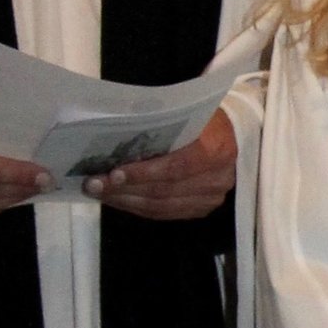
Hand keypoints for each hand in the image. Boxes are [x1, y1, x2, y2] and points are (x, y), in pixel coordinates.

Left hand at [86, 109, 237, 220]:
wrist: (233, 133)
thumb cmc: (203, 118)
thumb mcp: (185, 113)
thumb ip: (160, 126)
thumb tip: (117, 138)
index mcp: (216, 149)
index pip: (175, 167)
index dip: (143, 173)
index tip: (113, 174)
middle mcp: (217, 179)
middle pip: (164, 190)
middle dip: (124, 189)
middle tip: (94, 184)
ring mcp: (211, 198)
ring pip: (161, 207)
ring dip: (126, 201)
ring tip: (100, 193)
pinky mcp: (202, 209)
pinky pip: (164, 214)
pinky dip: (138, 208)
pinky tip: (119, 199)